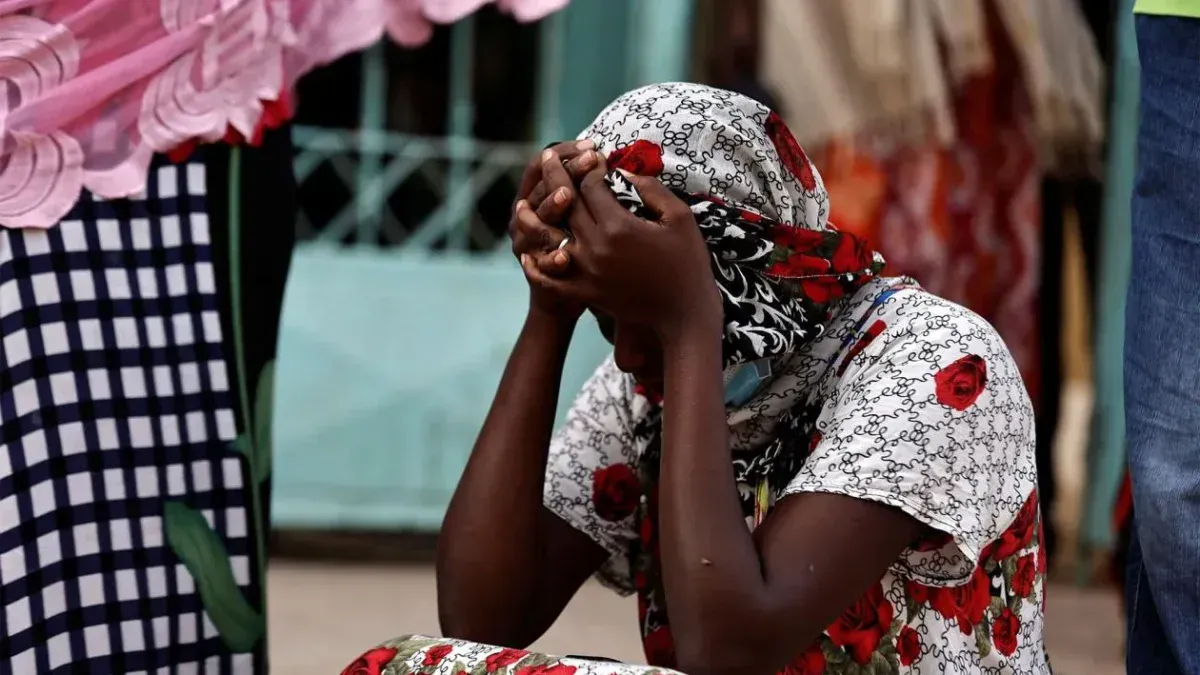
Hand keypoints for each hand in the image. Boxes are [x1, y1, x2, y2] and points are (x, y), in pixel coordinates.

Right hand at [509, 141, 598, 320]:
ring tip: (568, 196)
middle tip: (591, 159)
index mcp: (536, 195)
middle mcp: (524, 213)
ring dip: (550, 206)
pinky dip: (551, 259)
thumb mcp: (584, 211)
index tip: (593, 147)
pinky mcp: (534, 267)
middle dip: (565, 171)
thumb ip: (592, 190)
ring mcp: (526, 241)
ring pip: (531, 220)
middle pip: (540, 186)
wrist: (566, 291)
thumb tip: (619, 165)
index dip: (565, 153)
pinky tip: (565, 256)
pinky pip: (538, 262)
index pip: (542, 164)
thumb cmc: (582, 243)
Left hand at [523, 155, 721, 341]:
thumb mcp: (679, 218)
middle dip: (556, 176)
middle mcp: (596, 247)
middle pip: (567, 205)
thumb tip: (626, 172)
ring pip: (551, 239)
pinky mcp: (586, 293)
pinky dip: (537, 269)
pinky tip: (528, 256)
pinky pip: (553, 280)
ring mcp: (588, 272)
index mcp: (619, 226)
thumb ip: (652, 190)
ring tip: (520, 205)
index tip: (592, 155)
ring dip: (533, 220)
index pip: (591, 187)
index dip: (590, 167)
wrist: (684, 313)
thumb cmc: (687, 263)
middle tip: (548, 156)